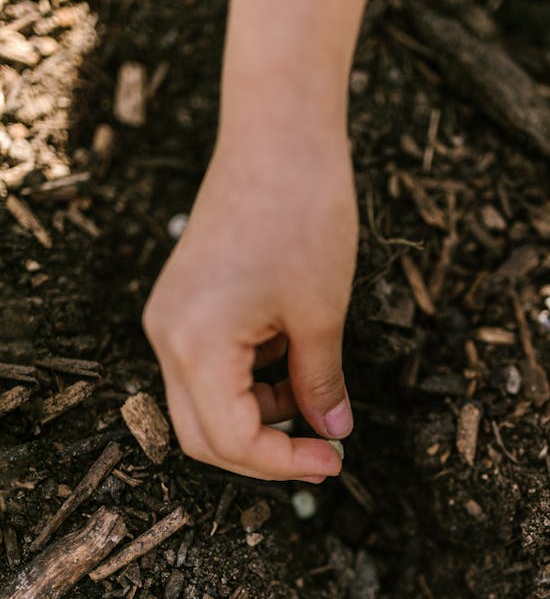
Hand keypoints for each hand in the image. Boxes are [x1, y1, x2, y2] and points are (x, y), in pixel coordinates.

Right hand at [142, 124, 356, 481]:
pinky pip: (206, 367)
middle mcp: (167, 337)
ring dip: (257, 416)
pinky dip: (249, 381)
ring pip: (203, 404)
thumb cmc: (302, 214)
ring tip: (312, 392)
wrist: (278, 134)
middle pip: (203, 435)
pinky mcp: (184, 302)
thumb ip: (320, 382)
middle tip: (320, 451)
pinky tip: (291, 359)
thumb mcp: (321, 313)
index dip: (285, 464)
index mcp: (196, 346)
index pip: (231, 441)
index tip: (333, 461)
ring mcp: (170, 317)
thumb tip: (332, 429)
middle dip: (264, 453)